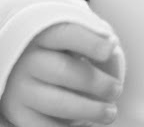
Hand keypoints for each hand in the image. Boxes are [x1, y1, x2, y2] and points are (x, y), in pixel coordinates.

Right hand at [0, 22, 122, 125]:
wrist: (34, 71)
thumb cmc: (66, 51)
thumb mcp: (80, 38)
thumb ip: (96, 39)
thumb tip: (111, 46)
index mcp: (45, 35)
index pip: (67, 34)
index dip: (89, 42)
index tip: (111, 49)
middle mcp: (29, 60)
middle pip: (64, 70)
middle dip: (95, 82)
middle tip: (117, 90)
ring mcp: (21, 88)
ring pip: (57, 102)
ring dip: (88, 110)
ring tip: (110, 112)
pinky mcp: (18, 113)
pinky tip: (87, 124)